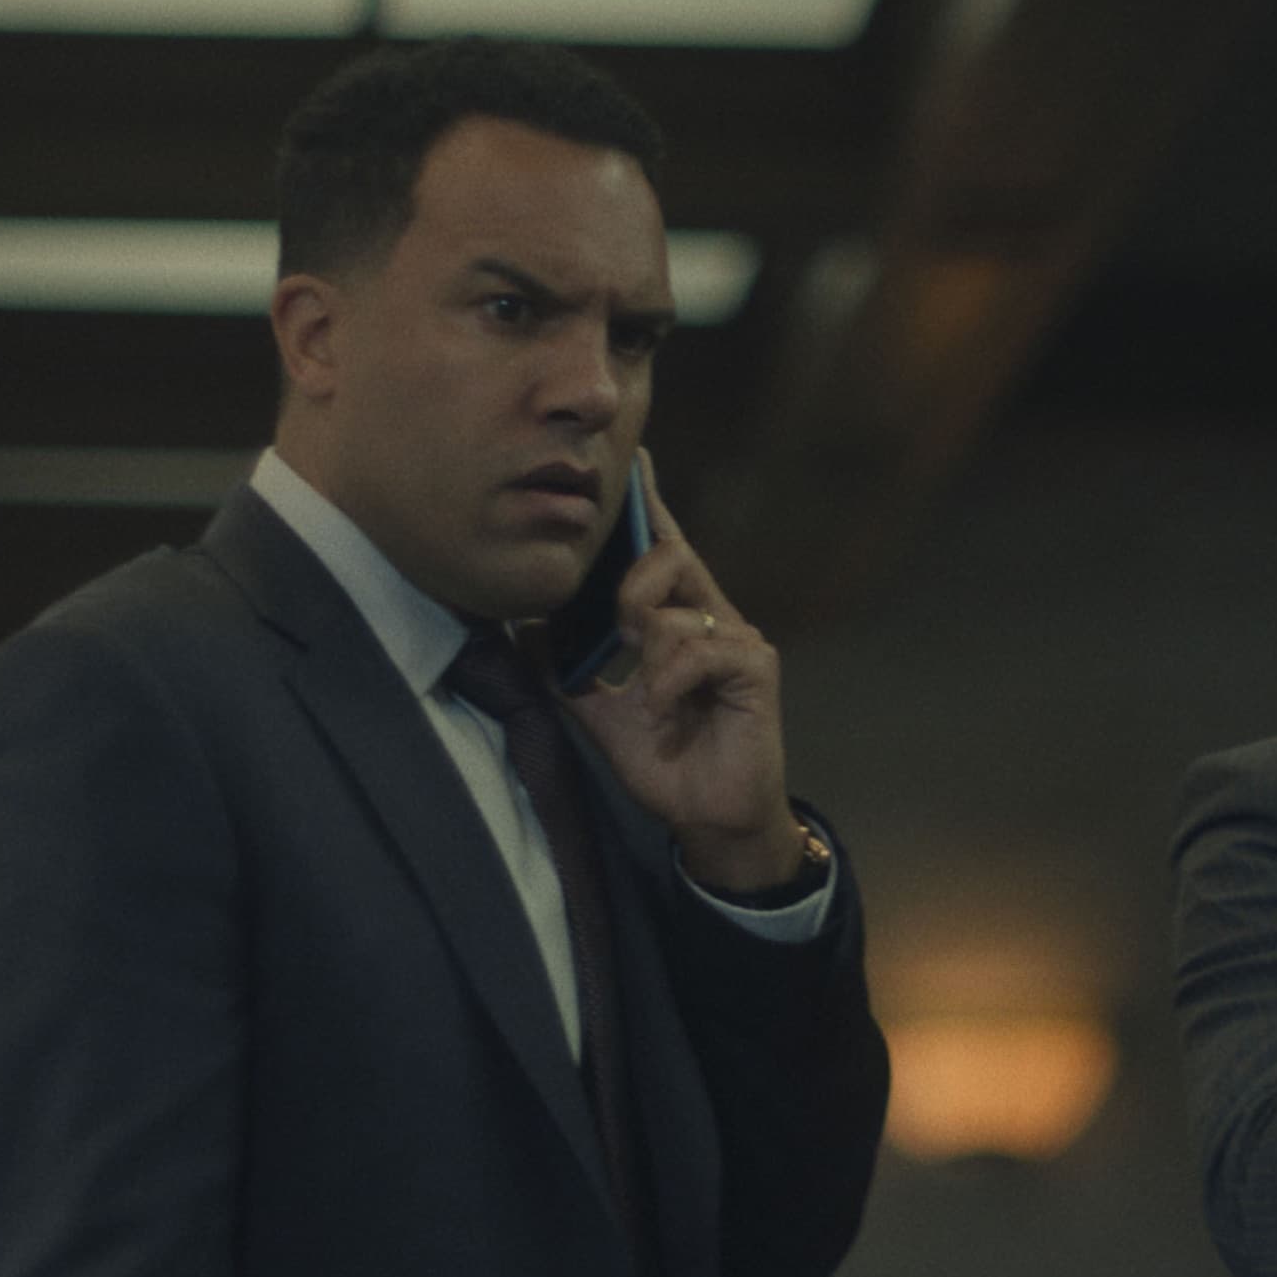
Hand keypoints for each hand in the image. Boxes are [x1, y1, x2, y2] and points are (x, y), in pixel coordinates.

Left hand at [559, 450, 808, 889]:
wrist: (710, 818)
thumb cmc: (666, 763)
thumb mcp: (599, 712)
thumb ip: (566, 670)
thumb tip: (520, 629)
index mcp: (679, 619)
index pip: (661, 548)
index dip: (648, 504)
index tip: (634, 457)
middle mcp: (713, 616)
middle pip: (666, 557)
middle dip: (629, 587)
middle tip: (620, 634)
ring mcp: (738, 638)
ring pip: (672, 610)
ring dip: (648, 660)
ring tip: (653, 706)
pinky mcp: (756, 666)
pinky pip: (699, 647)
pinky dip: (669, 681)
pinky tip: (666, 712)